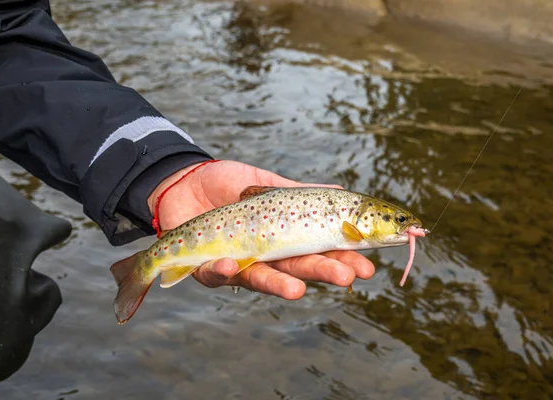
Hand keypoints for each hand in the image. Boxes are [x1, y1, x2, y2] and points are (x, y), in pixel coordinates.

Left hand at [147, 160, 374, 298]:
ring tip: (297, 290)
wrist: (183, 182)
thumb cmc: (227, 185)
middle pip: (298, 268)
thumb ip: (299, 192)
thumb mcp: (267, 185)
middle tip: (348, 276)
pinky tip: (231, 262)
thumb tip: (340, 192)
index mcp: (285, 237)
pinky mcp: (207, 268)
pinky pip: (216, 273)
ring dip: (279, 285)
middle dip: (323, 272)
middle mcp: (267, 256)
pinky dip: (223, 269)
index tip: (368, 264)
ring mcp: (239, 264)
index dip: (343, 257)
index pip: (320, 250)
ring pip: (262, 279)